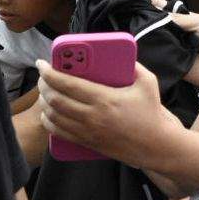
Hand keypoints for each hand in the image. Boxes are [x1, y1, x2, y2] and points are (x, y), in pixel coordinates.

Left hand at [36, 60, 183, 168]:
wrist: (156, 146)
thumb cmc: (152, 113)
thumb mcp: (147, 82)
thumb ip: (133, 65)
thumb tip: (121, 53)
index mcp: (104, 98)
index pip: (67, 84)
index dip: (49, 73)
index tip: (41, 64)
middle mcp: (92, 116)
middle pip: (56, 100)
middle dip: (43, 86)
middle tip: (43, 77)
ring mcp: (88, 132)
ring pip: (54, 117)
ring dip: (44, 103)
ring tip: (45, 93)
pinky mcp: (88, 143)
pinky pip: (60, 133)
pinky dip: (49, 122)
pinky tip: (49, 114)